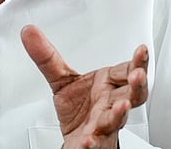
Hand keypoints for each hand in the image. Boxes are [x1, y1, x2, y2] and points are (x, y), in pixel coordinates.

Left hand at [21, 25, 148, 148]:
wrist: (76, 139)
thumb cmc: (79, 108)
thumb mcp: (61, 80)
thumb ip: (46, 57)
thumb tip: (29, 32)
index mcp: (108, 85)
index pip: (127, 70)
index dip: (137, 61)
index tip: (141, 51)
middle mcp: (111, 104)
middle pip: (132, 95)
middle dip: (137, 85)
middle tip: (137, 75)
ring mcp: (105, 124)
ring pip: (117, 119)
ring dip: (120, 113)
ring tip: (121, 107)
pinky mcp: (95, 144)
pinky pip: (97, 144)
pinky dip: (94, 143)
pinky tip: (88, 141)